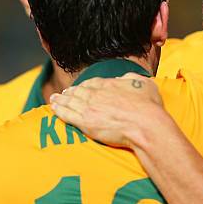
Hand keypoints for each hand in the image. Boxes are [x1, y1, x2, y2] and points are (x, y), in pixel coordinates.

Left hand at [50, 72, 166, 147]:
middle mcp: (97, 94)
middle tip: (64, 92)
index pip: (93, 82)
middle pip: (78, 91)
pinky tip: (53, 108)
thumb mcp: (145, 84)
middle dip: (70, 91)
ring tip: (54, 99)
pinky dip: (58, 110)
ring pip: (70, 101)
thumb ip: (132, 78)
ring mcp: (89, 108)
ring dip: (61, 99)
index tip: (81, 86)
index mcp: (110, 84)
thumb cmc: (149, 107)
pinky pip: (66, 114)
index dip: (85, 84)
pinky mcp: (85, 122)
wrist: (145, 125)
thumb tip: (124, 78)